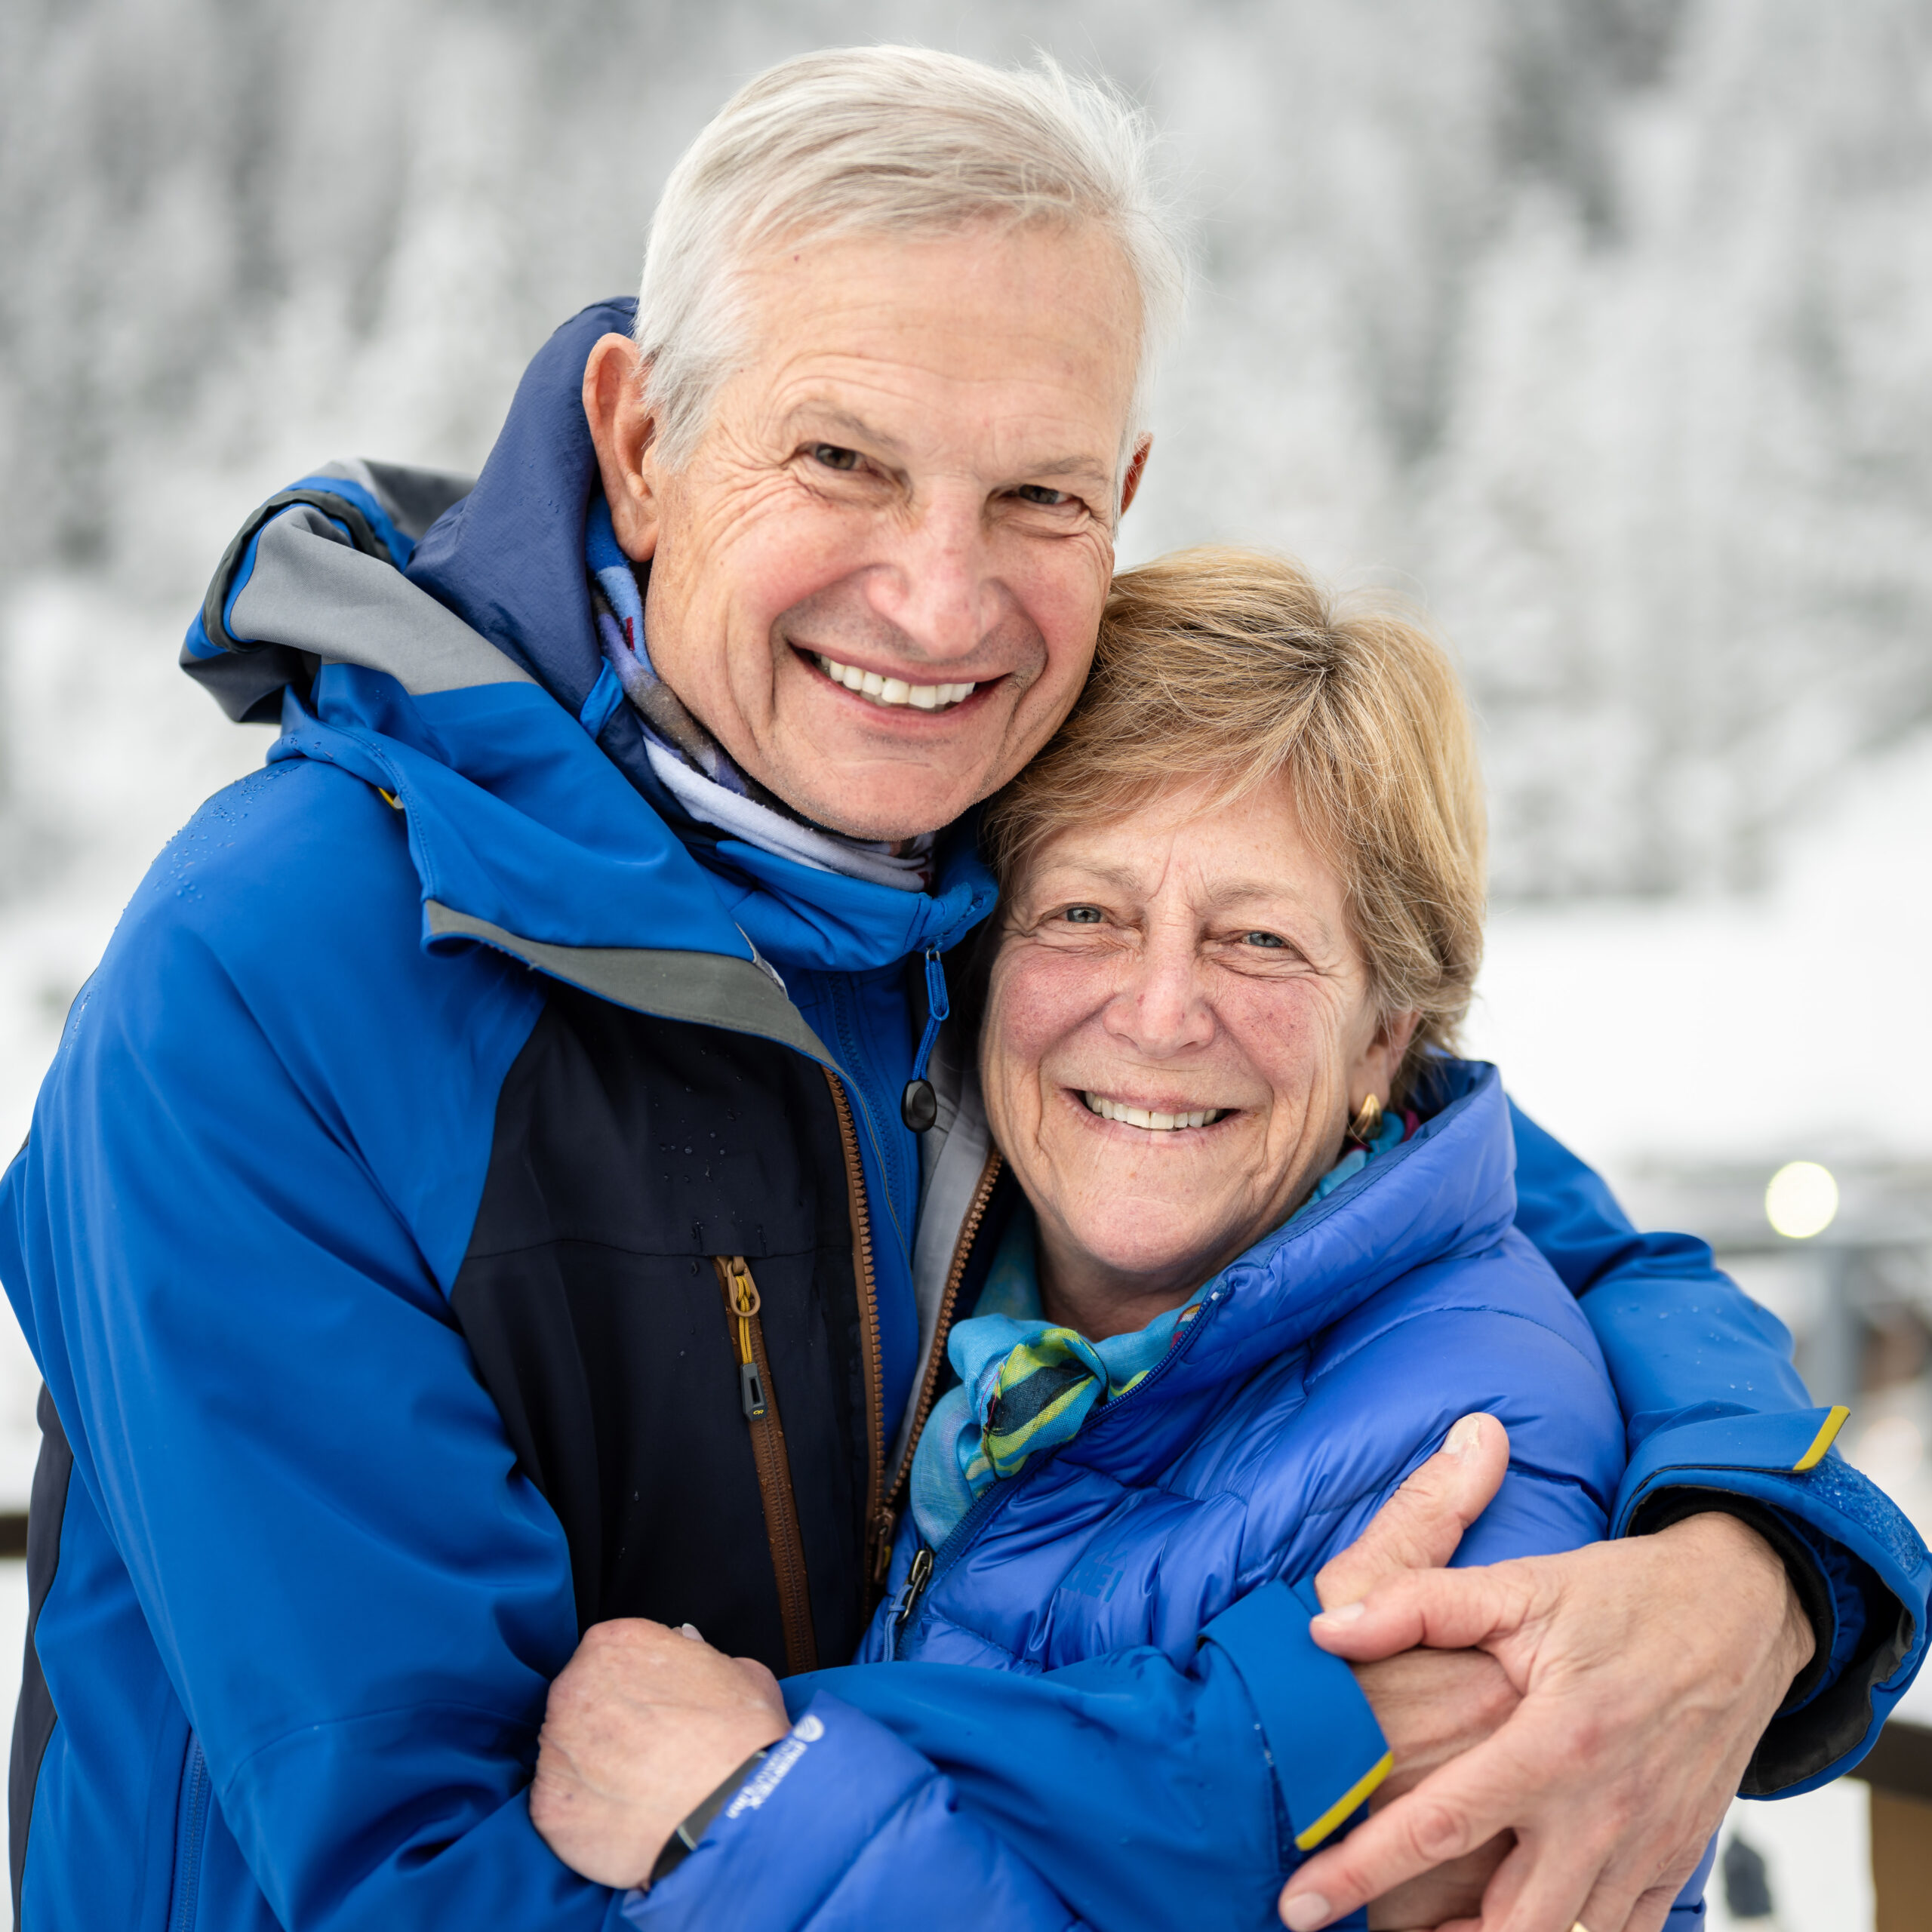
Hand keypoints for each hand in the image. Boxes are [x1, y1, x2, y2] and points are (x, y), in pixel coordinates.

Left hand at [529, 1619, 790, 1887]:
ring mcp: (555, 1748)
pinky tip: (623, 1820)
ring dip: (592, 1768)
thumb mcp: (739, 1671)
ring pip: (566, 1754)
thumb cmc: (741, 1736)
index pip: (609, 1656)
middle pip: (579, 1701)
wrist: (730, 1810)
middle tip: (645, 1750)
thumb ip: (698, 1652)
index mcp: (614, 1643)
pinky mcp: (548, 1806)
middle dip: (606, 1723)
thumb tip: (685, 1644)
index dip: (632, 1684)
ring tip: (636, 1790)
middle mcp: (572, 1687)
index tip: (652, 1707)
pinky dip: (586, 1814)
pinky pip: (560, 1806)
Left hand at [1284, 1512, 1814, 1931]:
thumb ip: (1418, 1605)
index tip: (1298, 1902)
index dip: (1362, 1868)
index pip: (1439, 1825)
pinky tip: (1509, 1929)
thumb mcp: (1520, 1587)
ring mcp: (1644, 1846)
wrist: (1743, 1611)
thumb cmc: (1622, 1595)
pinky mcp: (1674, 1862)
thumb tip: (1324, 1629)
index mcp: (1555, 1743)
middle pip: (1511, 1926)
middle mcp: (1602, 1811)